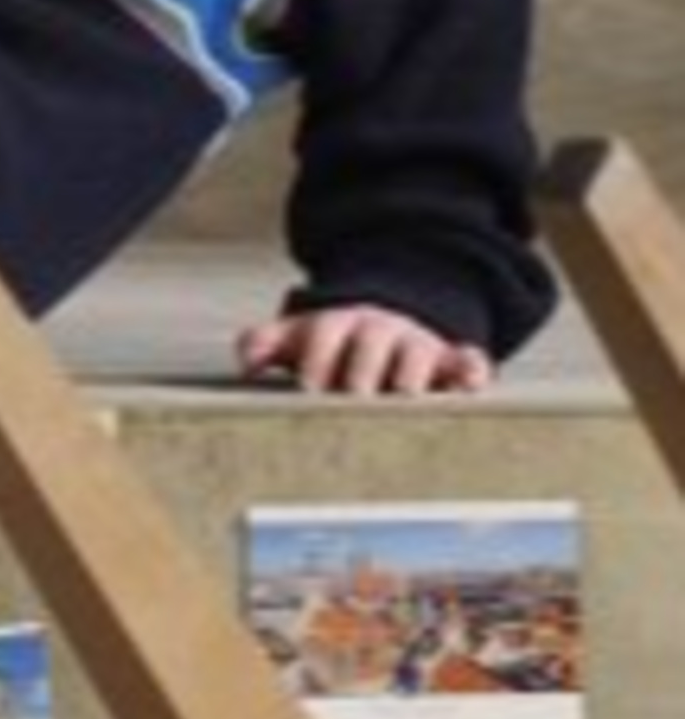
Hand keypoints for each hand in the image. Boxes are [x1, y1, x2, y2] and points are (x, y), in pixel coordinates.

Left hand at [236, 301, 494, 396]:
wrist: (384, 315)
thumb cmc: (333, 341)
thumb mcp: (298, 336)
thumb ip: (265, 343)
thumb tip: (246, 363)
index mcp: (338, 322)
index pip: (325, 333)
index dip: (316, 358)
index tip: (307, 388)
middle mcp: (378, 329)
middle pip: (370, 345)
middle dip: (362, 372)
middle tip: (354, 402)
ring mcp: (417, 342)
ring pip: (417, 354)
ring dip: (410, 375)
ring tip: (404, 398)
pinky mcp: (452, 359)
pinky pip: (468, 360)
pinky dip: (471, 369)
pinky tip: (471, 384)